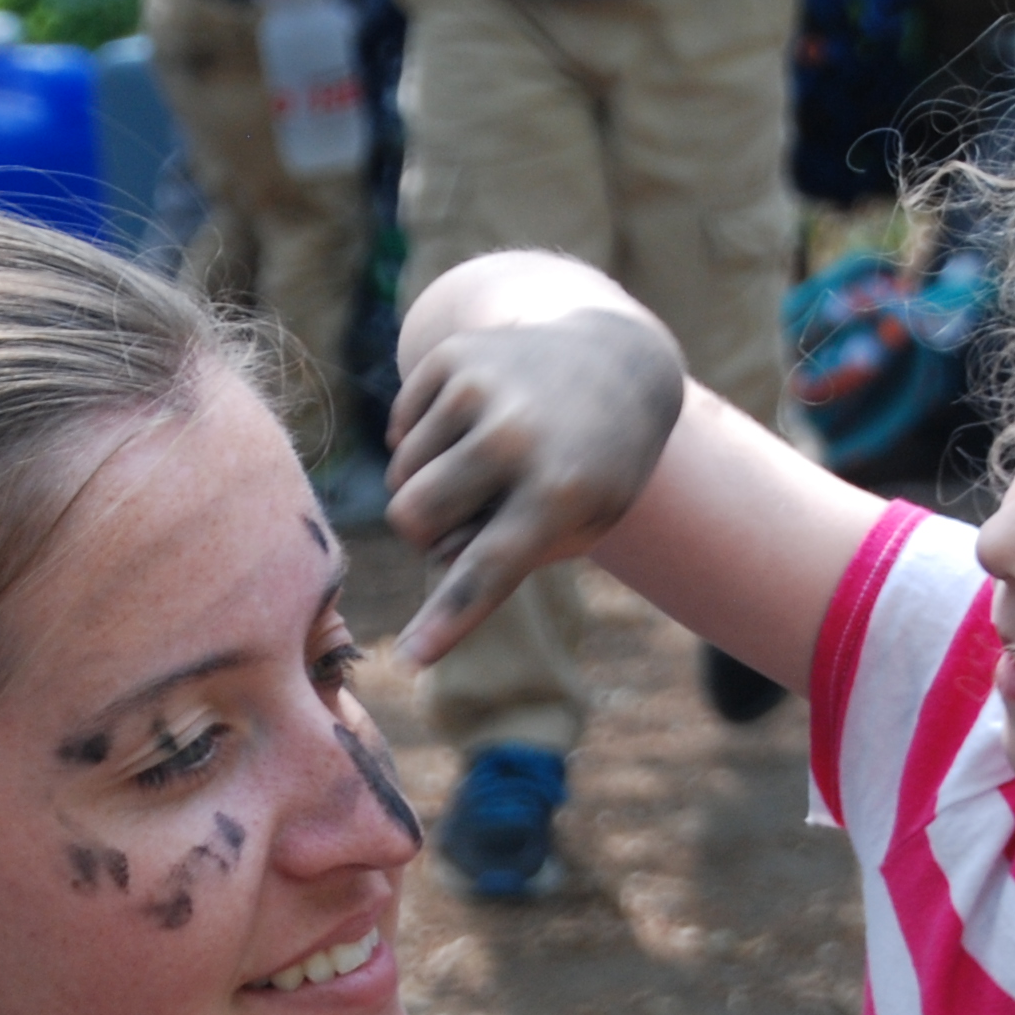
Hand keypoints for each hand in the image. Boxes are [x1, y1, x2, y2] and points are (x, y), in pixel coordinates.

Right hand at [384, 263, 687, 663]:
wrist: (615, 363)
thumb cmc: (593, 468)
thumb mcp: (580, 524)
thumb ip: (508, 553)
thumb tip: (434, 552)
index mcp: (558, 492)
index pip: (488, 569)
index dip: (447, 619)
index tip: (412, 659)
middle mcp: (516, 437)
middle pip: (411, 517)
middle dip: (425, 532)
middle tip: (468, 517)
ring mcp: (481, 388)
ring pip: (400, 476)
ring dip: (429, 484)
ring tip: (483, 464)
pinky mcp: (455, 355)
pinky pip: (398, 431)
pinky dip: (423, 442)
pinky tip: (471, 427)